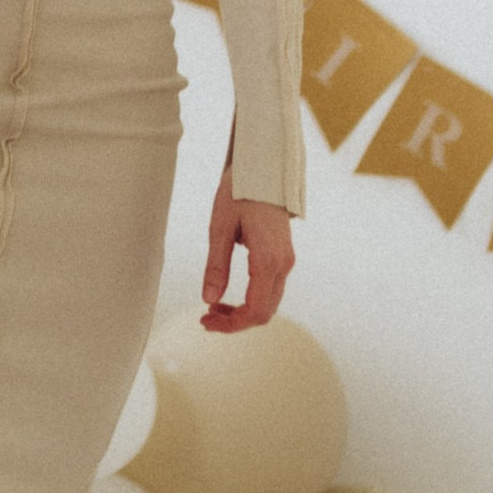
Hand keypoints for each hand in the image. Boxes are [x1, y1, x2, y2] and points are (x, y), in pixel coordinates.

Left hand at [202, 179, 294, 331]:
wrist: (264, 168)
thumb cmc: (241, 191)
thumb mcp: (220, 227)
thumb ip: (216, 266)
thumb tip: (209, 299)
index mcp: (268, 259)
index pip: (255, 309)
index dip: (231, 324)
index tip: (207, 323)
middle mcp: (283, 264)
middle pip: (264, 312)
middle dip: (236, 322)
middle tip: (206, 320)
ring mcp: (286, 261)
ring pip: (269, 302)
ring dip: (243, 312)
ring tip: (213, 309)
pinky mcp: (283, 256)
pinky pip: (270, 289)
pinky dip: (251, 299)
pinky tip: (230, 296)